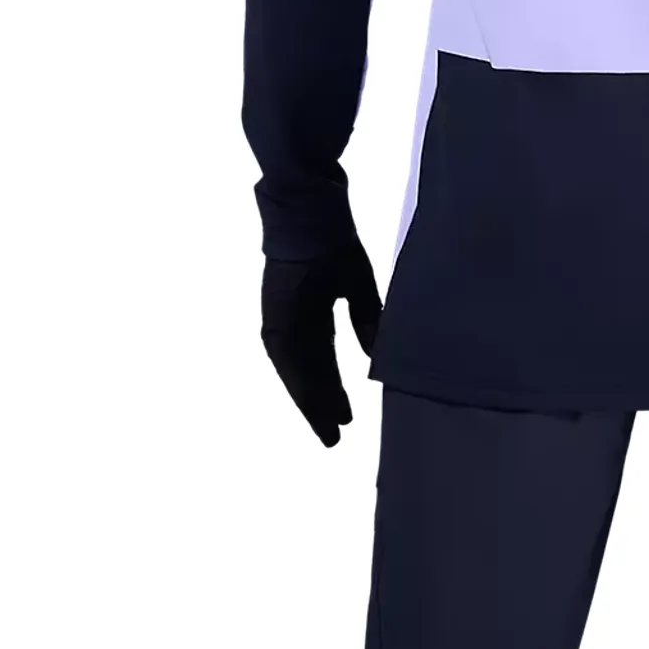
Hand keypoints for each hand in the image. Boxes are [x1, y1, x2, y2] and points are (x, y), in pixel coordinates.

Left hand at [260, 244, 382, 446]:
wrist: (312, 213)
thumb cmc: (335, 242)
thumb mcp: (357, 286)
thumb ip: (364, 320)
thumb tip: (374, 354)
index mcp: (314, 314)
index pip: (322, 361)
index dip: (332, 390)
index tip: (345, 418)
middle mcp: (294, 324)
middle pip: (308, 373)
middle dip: (321, 403)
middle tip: (336, 434)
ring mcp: (282, 320)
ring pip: (296, 371)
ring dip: (310, 400)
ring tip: (328, 427)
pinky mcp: (275, 315)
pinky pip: (287, 358)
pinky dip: (299, 380)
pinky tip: (311, 402)